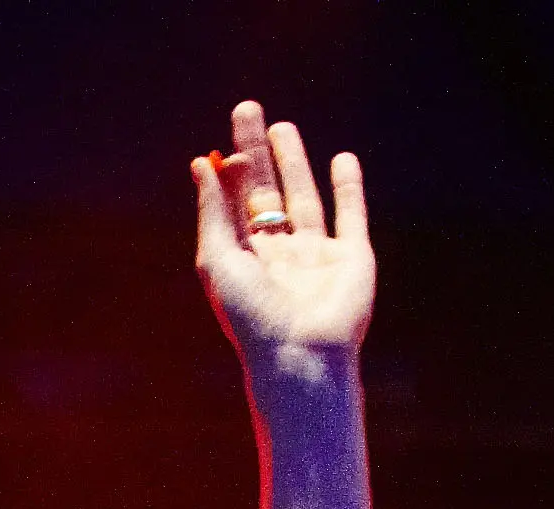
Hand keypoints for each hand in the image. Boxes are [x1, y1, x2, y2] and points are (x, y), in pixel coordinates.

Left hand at [193, 102, 374, 380]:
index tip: (225, 144)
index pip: (234, 205)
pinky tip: (343, 160)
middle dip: (258, 153)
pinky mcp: (352, 259)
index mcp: (245, 260)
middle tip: (248, 108)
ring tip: (282, 127)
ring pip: (304, 199)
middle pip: (266, 192)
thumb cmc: (251, 315)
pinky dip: (349, 188)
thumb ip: (212, 209)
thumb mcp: (218, 258)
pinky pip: (351, 217)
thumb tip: (202, 161)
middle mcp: (280, 256)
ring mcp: (317, 257)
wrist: (300, 354)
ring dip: (294, 162)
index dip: (230, 172)